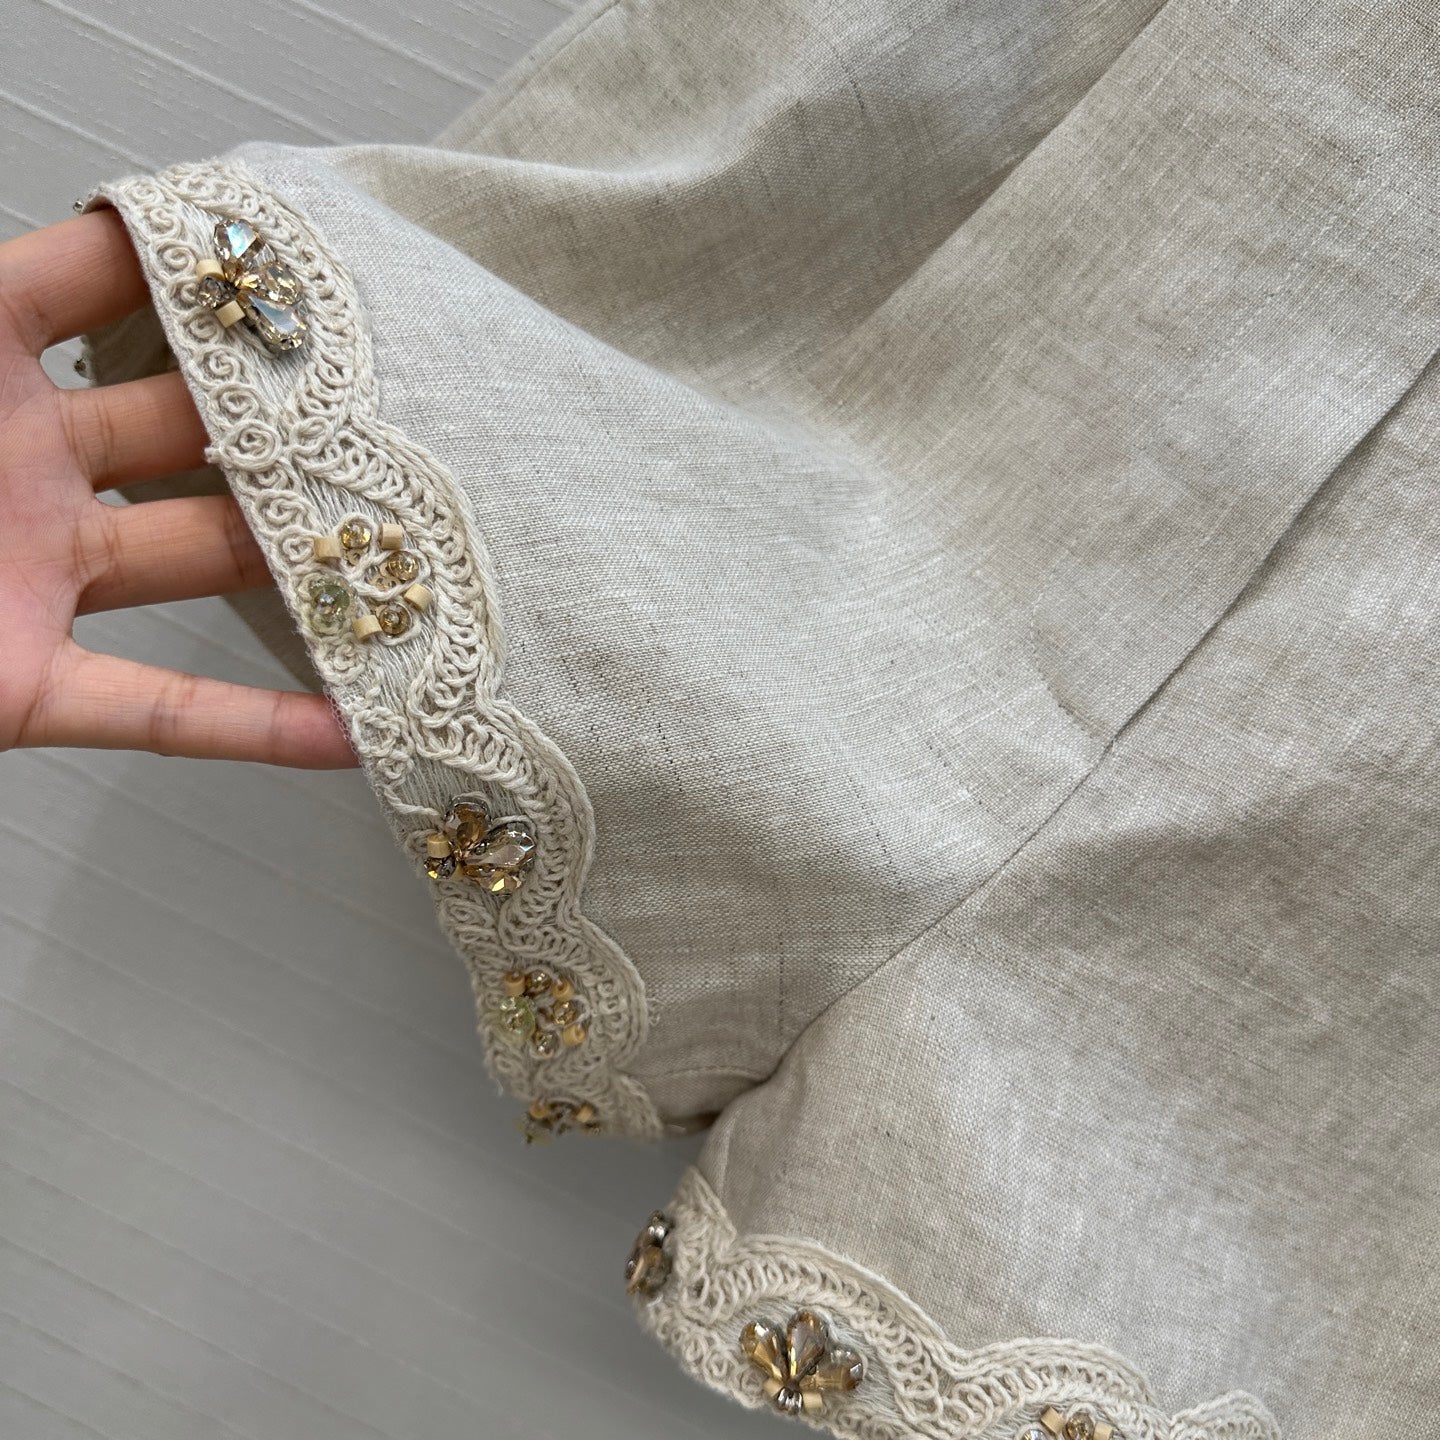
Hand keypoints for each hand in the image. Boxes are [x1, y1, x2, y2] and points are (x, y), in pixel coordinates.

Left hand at [0, 207, 356, 767]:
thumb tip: (101, 202)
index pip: (94, 283)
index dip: (189, 264)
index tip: (296, 257)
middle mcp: (18, 465)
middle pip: (184, 433)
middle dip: (284, 423)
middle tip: (391, 413)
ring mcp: (30, 576)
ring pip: (194, 565)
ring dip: (298, 569)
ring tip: (405, 559)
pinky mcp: (19, 686)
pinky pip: (153, 709)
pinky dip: (252, 726)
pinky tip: (344, 728)